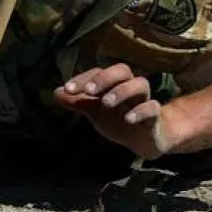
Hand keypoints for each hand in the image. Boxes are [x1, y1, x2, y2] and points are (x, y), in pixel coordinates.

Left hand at [54, 63, 170, 159]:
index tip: (67, 89)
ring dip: (121, 91)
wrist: (145, 140)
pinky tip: (128, 119)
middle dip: (104, 78)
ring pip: (140, 84)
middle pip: (122, 70)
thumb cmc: (119, 120)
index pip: (98, 73)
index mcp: (113, 84)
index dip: (83, 78)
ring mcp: (144, 99)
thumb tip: (55, 92)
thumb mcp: (96, 113)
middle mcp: (130, 87)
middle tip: (89, 91)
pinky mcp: (156, 116)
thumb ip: (79, 103)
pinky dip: (141, 111)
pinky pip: (152, 108)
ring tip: (106, 102)